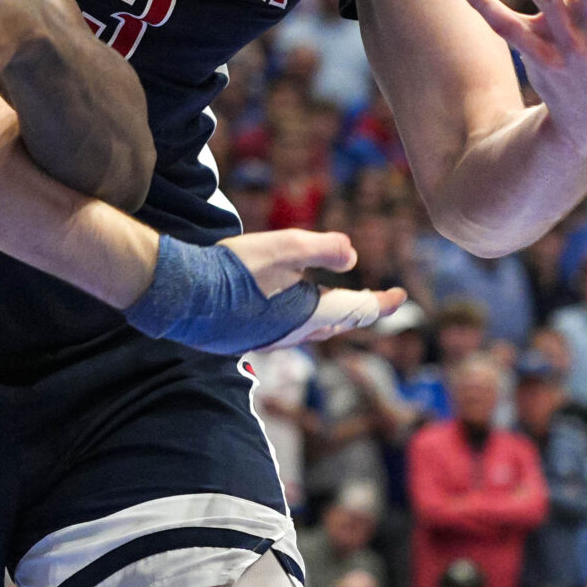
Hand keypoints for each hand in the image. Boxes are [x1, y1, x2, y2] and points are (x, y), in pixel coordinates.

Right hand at [124, 229, 405, 357]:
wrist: (185, 294)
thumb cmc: (237, 269)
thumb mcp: (285, 247)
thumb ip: (324, 249)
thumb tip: (354, 256)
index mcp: (312, 313)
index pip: (361, 309)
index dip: (384, 302)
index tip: (401, 297)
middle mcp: (296, 333)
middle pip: (339, 322)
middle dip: (359, 310)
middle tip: (372, 299)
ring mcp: (271, 338)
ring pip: (313, 329)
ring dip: (329, 315)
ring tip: (333, 301)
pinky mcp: (249, 336)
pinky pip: (288, 330)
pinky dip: (300, 317)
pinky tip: (285, 307)